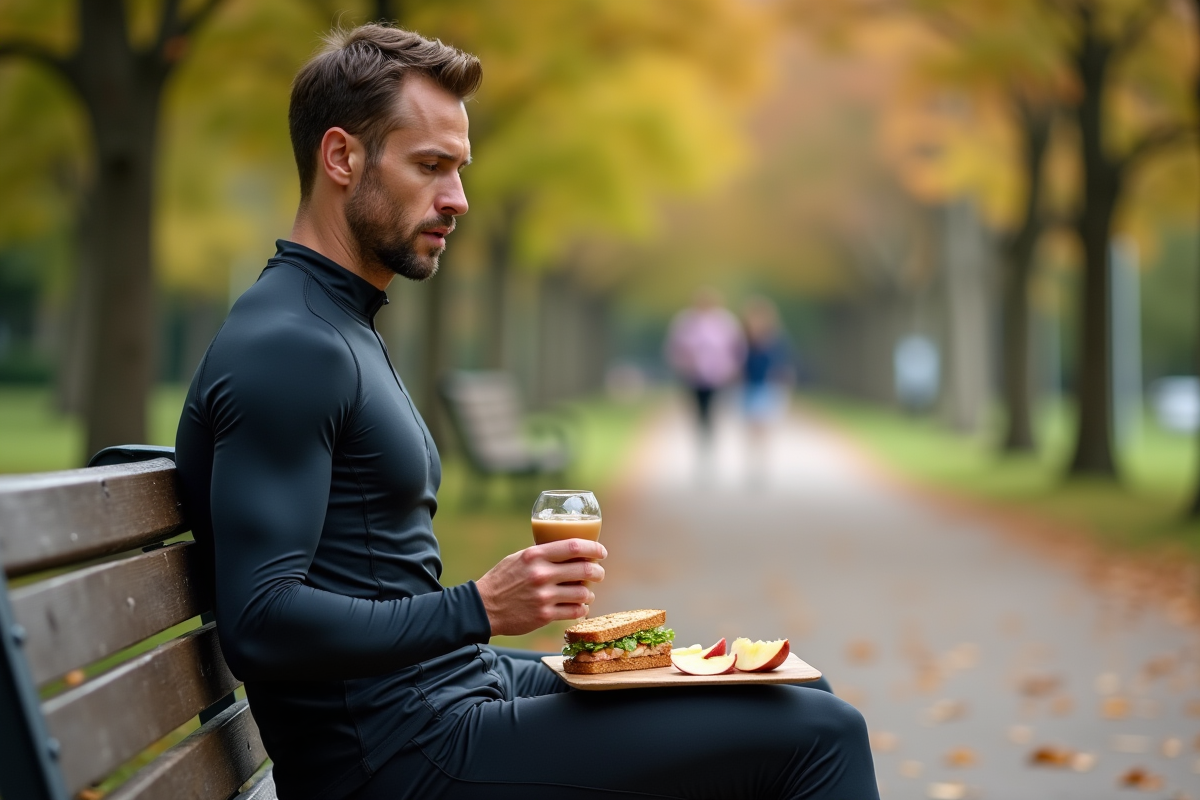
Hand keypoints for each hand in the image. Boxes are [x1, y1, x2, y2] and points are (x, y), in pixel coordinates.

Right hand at [476, 538, 606, 636]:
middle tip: (599, 573)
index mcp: (535, 555)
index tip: (601, 552)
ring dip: (589, 593)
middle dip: (598, 572)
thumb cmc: (502, 580)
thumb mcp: (519, 558)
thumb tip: (570, 552)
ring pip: (583, 593)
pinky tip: (579, 606)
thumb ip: (542, 555)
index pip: (574, 546)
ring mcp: (544, 596)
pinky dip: (581, 608)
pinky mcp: (544, 615)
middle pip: (584, 570)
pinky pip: (574, 611)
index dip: (594, 548)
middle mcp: (541, 574)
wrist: (484, 607)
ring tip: (587, 593)